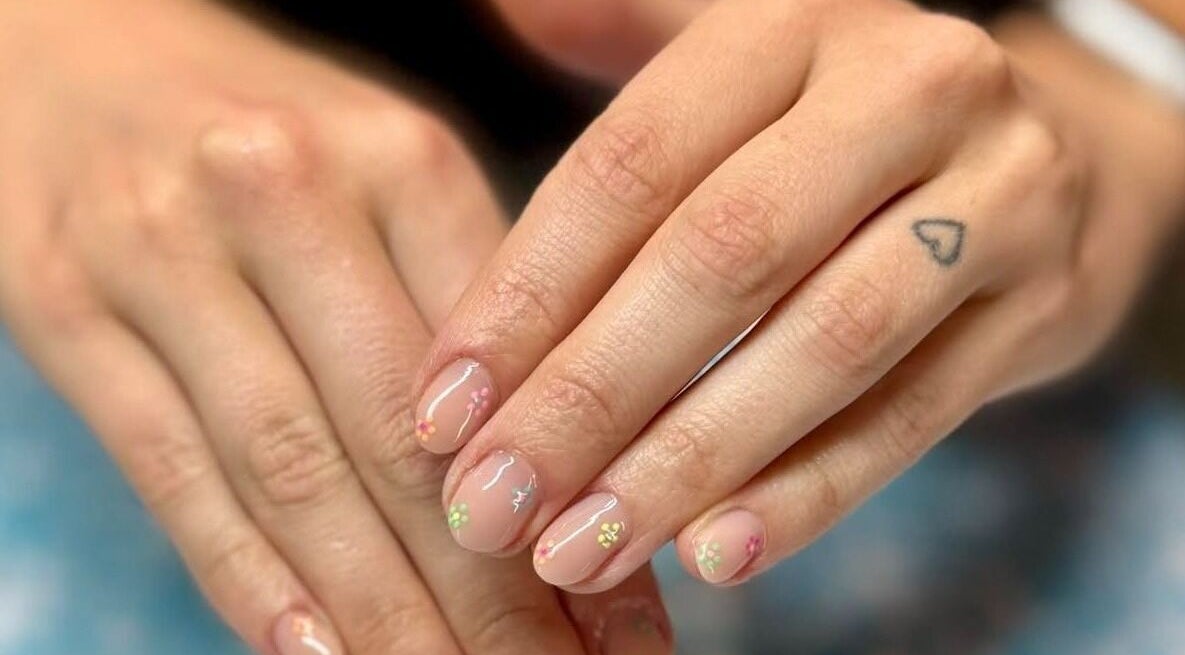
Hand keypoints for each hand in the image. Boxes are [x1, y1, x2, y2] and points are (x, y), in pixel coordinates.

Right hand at [0, 0, 669, 651]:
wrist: (78, 50)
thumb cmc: (270, 131)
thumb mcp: (387, 180)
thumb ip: (472, 313)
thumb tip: (568, 481)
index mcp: (399, 158)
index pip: (506, 368)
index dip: (571, 508)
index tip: (626, 622)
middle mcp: (285, 194)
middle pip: (403, 436)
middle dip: (488, 593)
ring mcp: (165, 254)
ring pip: (293, 470)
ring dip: (383, 611)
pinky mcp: (70, 311)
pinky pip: (172, 471)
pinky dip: (250, 579)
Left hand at [417, 0, 1184, 592]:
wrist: (1059, 144)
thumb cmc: (844, 114)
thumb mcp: (744, 54)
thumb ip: (621, 32)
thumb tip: (500, 6)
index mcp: (795, 28)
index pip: (633, 166)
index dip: (528, 294)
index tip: (445, 409)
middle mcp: (906, 92)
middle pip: (723, 258)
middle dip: (592, 396)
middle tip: (494, 504)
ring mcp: (996, 197)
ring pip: (824, 345)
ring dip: (687, 462)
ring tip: (581, 548)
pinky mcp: (1044, 302)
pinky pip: (914, 414)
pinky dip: (810, 491)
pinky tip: (713, 554)